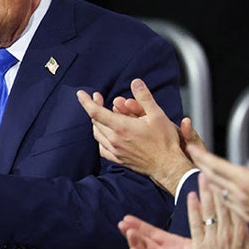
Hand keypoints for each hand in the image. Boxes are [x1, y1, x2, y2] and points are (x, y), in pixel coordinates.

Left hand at [76, 78, 194, 193]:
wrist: (167, 165)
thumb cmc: (164, 142)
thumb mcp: (157, 114)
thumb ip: (144, 97)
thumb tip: (135, 83)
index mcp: (121, 127)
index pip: (96, 112)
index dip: (86, 101)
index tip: (81, 94)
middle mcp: (114, 140)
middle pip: (96, 121)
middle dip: (95, 107)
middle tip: (99, 99)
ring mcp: (115, 151)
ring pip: (97, 134)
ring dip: (97, 122)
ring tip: (103, 113)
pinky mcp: (118, 159)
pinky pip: (102, 147)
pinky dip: (101, 137)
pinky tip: (106, 134)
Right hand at [119, 215, 208, 248]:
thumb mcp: (203, 237)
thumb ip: (197, 219)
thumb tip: (197, 198)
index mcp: (173, 245)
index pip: (152, 233)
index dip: (140, 225)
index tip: (127, 217)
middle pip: (144, 243)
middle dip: (132, 233)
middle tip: (122, 223)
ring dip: (134, 244)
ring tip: (128, 233)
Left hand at [187, 118, 248, 241]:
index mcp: (245, 181)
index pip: (216, 166)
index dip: (201, 156)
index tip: (191, 149)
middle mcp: (240, 195)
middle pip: (212, 178)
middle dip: (201, 166)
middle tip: (193, 156)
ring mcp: (243, 208)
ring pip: (218, 192)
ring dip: (210, 181)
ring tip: (204, 171)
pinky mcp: (248, 217)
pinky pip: (227, 205)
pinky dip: (221, 194)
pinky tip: (222, 192)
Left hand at [187, 172, 248, 248]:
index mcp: (242, 231)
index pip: (236, 205)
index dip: (231, 189)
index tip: (228, 174)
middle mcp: (228, 232)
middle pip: (221, 203)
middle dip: (216, 184)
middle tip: (211, 166)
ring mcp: (214, 238)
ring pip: (208, 210)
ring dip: (204, 191)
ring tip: (201, 175)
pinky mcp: (201, 245)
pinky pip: (196, 224)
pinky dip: (193, 209)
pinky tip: (191, 196)